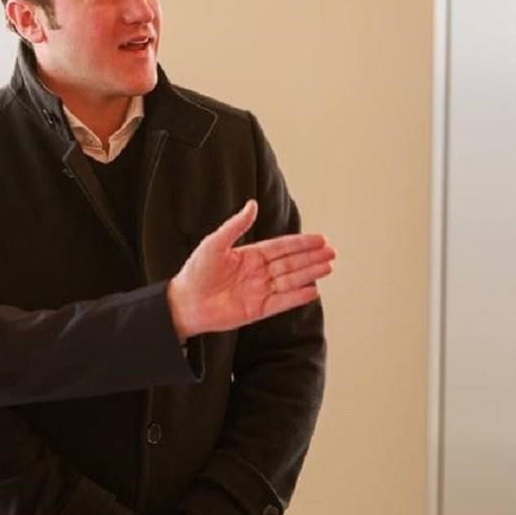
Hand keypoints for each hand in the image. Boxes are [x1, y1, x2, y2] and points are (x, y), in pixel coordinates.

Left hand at [167, 200, 334, 339]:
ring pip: (290, 281)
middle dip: (311, 257)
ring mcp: (260, 291)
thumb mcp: (214, 243)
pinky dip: (297, 297)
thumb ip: (235, 226)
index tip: (320, 239)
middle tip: (331, 252)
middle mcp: (258, 273)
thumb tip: (252, 204)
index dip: (301, 243)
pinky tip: (312, 290)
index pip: (281, 247)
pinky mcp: (258, 310)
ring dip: (309, 274)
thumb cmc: (195, 272)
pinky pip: (282, 303)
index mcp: (250, 256)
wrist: (184, 302)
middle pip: (291, 263)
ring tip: (328, 267)